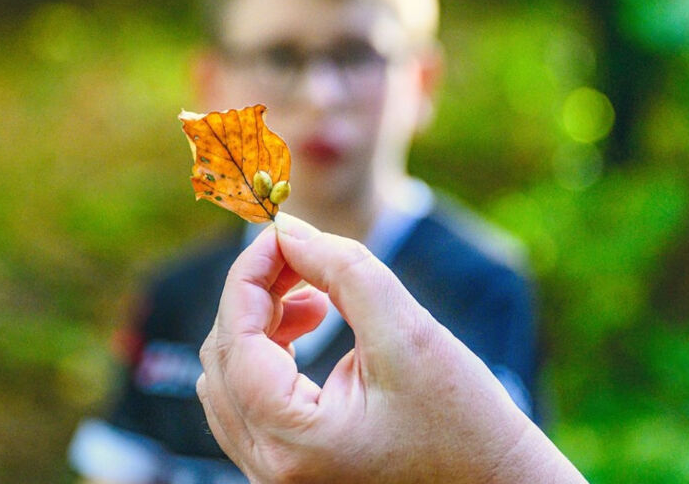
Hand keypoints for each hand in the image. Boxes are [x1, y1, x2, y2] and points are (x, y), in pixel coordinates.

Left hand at [196, 213, 584, 482]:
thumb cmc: (466, 423)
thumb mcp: (409, 334)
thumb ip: (344, 270)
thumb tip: (287, 229)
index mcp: (293, 444)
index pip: (235, 340)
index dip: (250, 275)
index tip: (282, 230)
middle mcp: (270, 471)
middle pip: (222, 359)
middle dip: (255, 295)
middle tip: (305, 258)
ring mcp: (276, 477)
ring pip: (229, 380)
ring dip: (260, 324)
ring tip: (317, 299)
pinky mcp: (291, 470)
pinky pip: (249, 404)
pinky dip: (269, 355)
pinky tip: (313, 327)